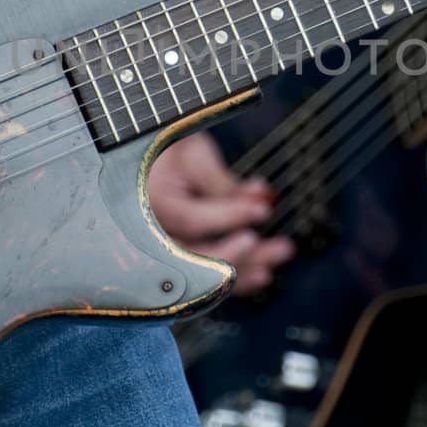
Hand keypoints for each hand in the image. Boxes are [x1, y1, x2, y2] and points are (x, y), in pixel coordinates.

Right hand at [148, 132, 291, 294]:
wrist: (145, 160)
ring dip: (245, 268)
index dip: (229, 217)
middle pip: (196, 257)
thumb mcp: (193, 154)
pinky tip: (262, 272)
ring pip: (202, 272)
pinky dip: (233, 275)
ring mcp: (161, 250)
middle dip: (244, 255)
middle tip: (282, 247)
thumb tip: (260, 200)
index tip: (262, 210)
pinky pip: (204, 276)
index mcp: (148, 202)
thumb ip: (223, 183)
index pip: (191, 220)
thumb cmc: (169, 151)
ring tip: (279, 254)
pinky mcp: (176, 258)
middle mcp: (150, 234)